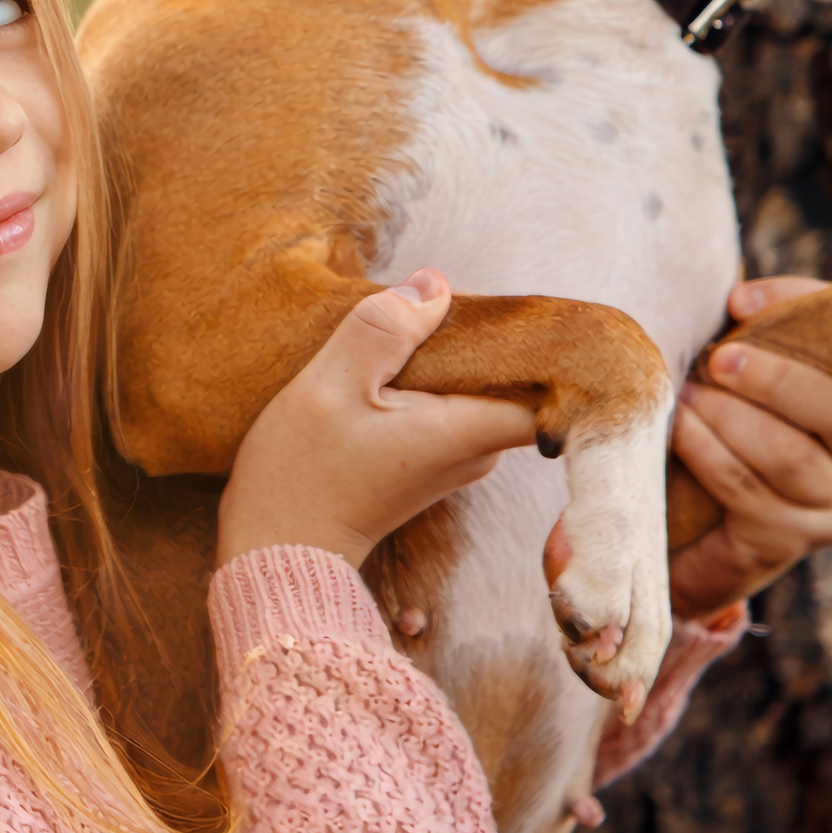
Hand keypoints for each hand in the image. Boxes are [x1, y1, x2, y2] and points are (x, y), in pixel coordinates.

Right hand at [218, 270, 539, 570]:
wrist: (279, 546)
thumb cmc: (301, 474)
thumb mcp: (331, 385)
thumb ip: (383, 329)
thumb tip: (434, 285)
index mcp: (466, 431)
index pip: (552, 387)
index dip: (545, 343)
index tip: (517, 308)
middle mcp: (477, 449)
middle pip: (513, 375)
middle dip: (481, 332)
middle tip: (431, 304)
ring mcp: (458, 457)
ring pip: (479, 385)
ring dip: (449, 352)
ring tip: (403, 329)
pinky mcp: (433, 458)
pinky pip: (454, 401)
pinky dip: (431, 375)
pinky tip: (391, 362)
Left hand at [667, 275, 831, 620]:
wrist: (697, 526)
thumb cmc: (734, 427)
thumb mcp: (752, 372)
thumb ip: (763, 323)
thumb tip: (741, 300)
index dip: (817, 338)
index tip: (741, 314)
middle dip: (773, 381)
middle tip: (714, 359)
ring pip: (792, 459)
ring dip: (731, 419)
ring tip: (686, 395)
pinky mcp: (789, 544)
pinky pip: (751, 497)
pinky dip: (710, 457)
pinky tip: (680, 432)